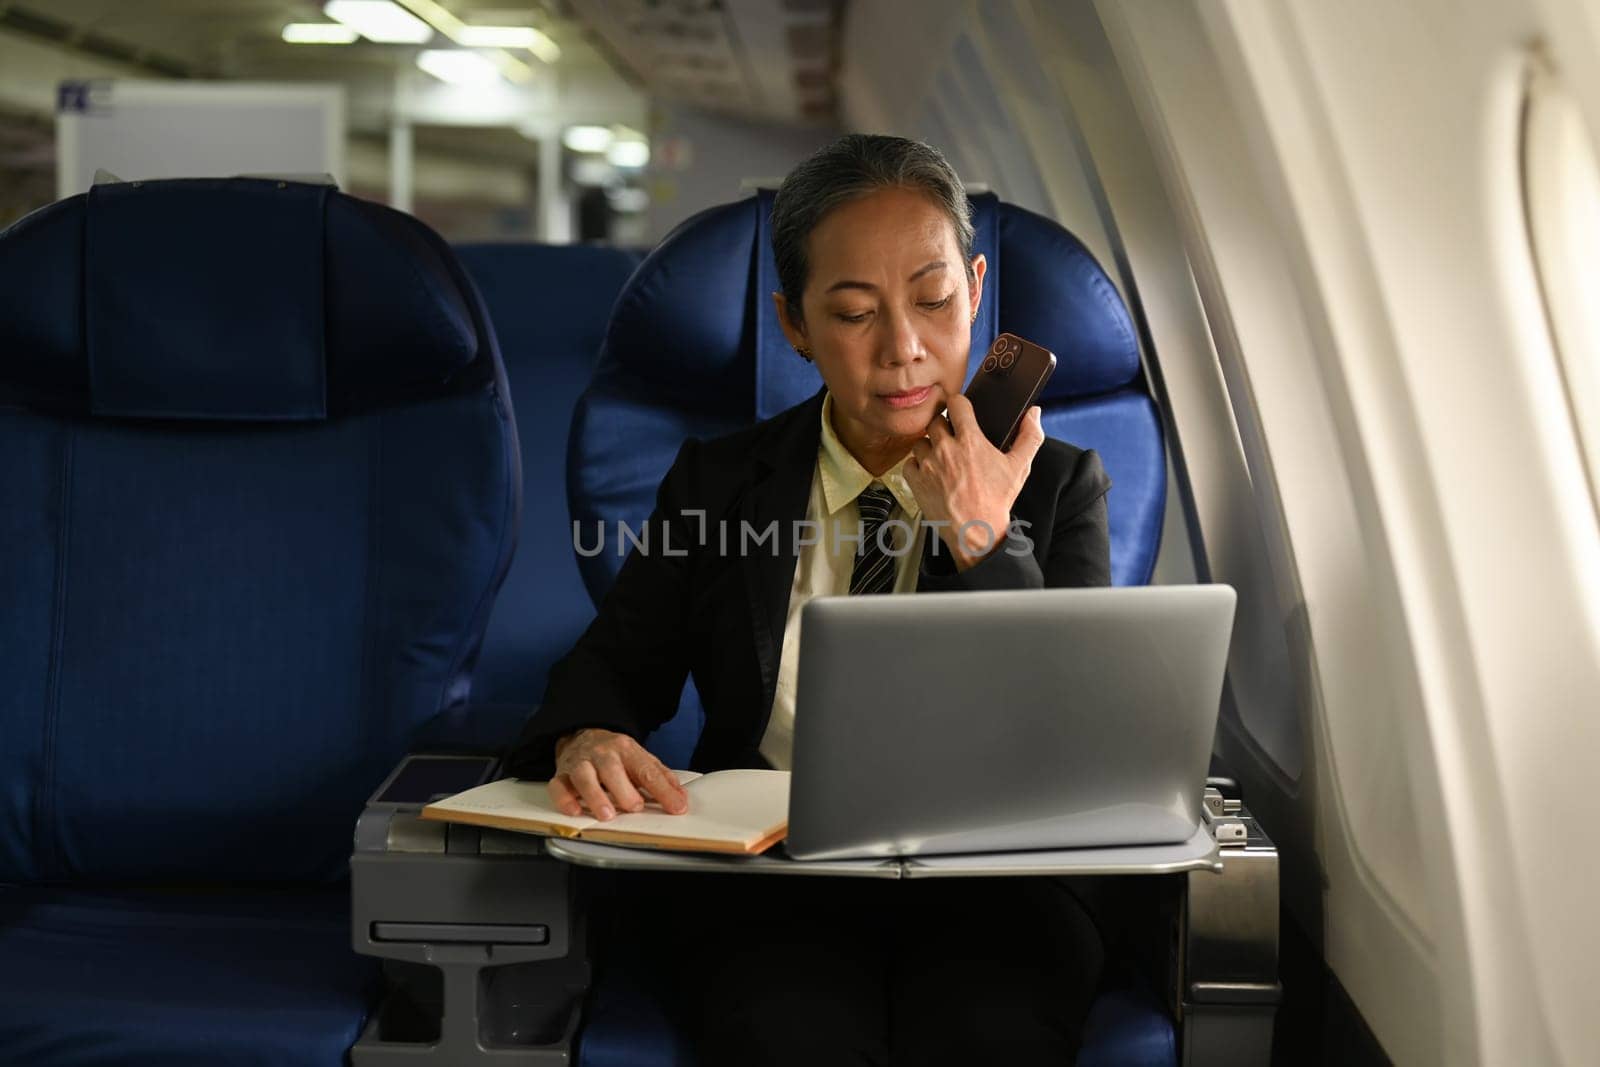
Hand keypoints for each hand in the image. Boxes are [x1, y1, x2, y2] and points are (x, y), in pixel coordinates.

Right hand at [549, 728, 688, 819]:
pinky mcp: (561, 774)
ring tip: (606, 815)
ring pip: (584, 776)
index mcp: (627, 749)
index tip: (676, 808)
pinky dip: (564, 799)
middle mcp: (603, 754)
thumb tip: (681, 799)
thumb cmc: (615, 755)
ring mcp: (580, 763)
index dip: (663, 791)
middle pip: (612, 769)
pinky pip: (558, 785)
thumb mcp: (641, 760)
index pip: (647, 770)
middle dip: (624, 790)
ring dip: (595, 796)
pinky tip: (574, 811)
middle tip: (634, 807)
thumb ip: (661, 778)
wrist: (582, 736)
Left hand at [905, 395, 1044, 569]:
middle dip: (943, 427)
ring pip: (920, 441)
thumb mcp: (1020, 467)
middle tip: (952, 439)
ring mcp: (928, 465)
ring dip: (929, 446)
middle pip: (935, 420)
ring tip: (941, 459)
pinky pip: (909, 462)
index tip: (961, 411)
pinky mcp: (916, 481)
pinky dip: (917, 466)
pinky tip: (930, 473)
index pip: (956, 403)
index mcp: (970, 441)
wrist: (976, 532)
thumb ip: (1030, 436)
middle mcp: (946, 449)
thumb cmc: (997, 501)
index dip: (959, 405)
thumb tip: (1034, 413)